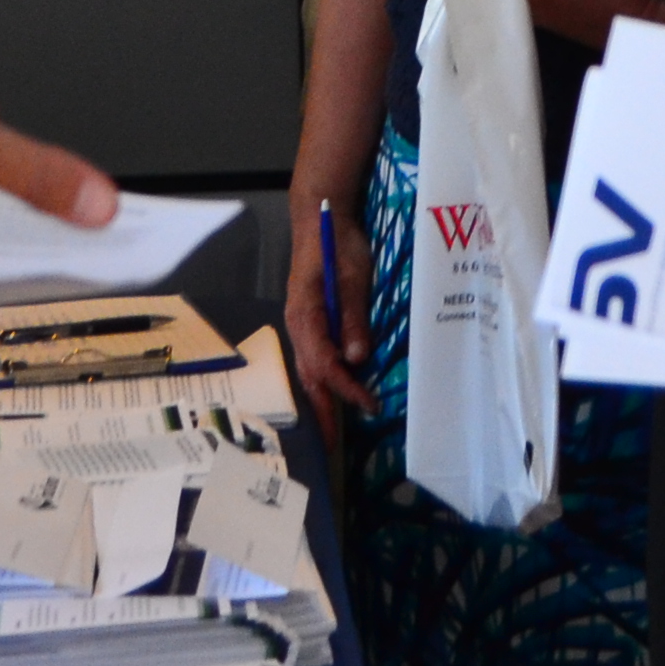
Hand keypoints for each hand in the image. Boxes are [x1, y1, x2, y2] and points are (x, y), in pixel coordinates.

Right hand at [282, 196, 373, 441]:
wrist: (320, 220)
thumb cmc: (337, 245)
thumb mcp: (351, 278)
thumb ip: (353, 317)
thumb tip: (356, 358)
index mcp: (305, 317)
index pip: (324, 363)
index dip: (345, 387)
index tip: (367, 404)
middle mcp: (298, 326)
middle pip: (309, 376)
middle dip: (323, 410)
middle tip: (333, 445)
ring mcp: (301, 325)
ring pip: (308, 371)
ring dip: (321, 399)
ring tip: (331, 430)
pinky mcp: (309, 323)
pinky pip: (312, 360)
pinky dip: (322, 382)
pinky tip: (332, 394)